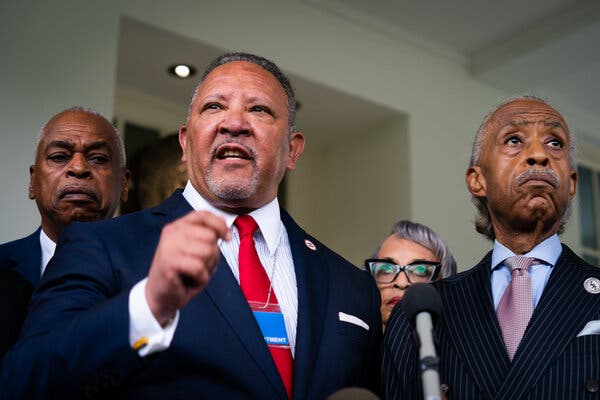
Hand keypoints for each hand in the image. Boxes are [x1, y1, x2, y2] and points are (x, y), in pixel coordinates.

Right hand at [145, 210, 230, 324]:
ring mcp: (169, 246)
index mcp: (178, 226)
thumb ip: (208, 238)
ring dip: (207, 268)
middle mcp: (172, 232)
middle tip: (200, 266)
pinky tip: (190, 282)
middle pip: (210, 236)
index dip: (220, 224)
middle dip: (213, 255)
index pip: (203, 215)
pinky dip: (201, 279)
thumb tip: (226, 232)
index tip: (227, 237)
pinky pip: (199, 268)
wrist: (160, 297)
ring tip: (194, 274)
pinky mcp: (169, 262)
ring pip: (207, 251)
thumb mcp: (196, 251)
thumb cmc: (182, 274)